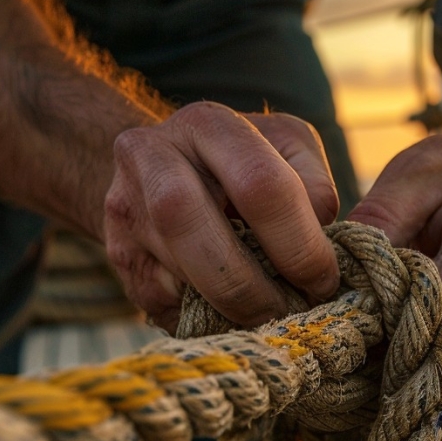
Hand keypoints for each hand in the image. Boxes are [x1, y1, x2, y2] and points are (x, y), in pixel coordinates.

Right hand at [103, 102, 339, 332]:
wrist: (163, 168)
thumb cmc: (244, 161)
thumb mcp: (288, 149)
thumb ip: (315, 185)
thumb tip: (319, 236)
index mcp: (208, 124)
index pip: (260, 186)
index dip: (299, 244)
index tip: (322, 279)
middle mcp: (152, 156)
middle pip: (199, 233)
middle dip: (255, 288)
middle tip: (291, 312)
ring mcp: (125, 207)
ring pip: (178, 277)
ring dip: (231, 308)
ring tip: (267, 315)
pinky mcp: (119, 255)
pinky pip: (162, 303)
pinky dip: (204, 316)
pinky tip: (229, 312)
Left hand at [348, 127, 441, 371]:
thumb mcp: (413, 172)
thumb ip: (379, 219)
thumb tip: (339, 274)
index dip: (391, 331)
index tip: (343, 335)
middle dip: (396, 366)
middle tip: (342, 363)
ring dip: (409, 375)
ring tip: (358, 364)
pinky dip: (423, 369)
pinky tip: (383, 358)